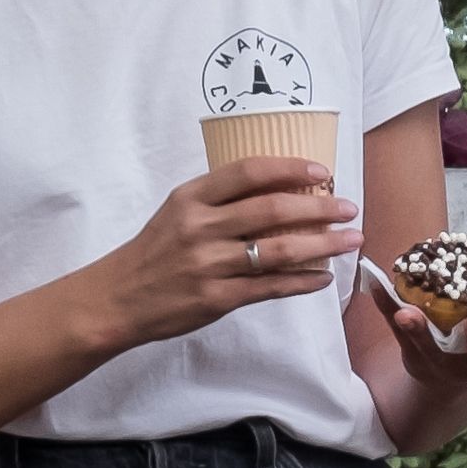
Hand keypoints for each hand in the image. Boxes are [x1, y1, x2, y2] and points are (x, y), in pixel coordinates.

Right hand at [95, 154, 362, 347]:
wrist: (117, 299)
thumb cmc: (153, 253)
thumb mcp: (177, 212)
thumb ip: (220, 200)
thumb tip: (279, 191)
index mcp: (191, 198)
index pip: (248, 172)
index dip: (289, 168)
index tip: (321, 170)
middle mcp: (201, 227)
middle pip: (272, 210)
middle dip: (319, 207)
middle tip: (350, 207)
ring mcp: (209, 265)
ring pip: (279, 250)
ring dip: (322, 244)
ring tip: (349, 240)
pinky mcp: (216, 299)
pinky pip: (270, 287)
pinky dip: (301, 281)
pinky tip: (323, 277)